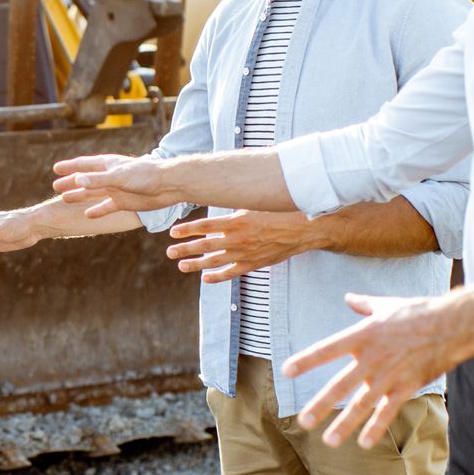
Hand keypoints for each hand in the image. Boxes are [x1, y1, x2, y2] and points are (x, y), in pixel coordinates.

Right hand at [51, 153, 180, 216]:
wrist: (169, 185)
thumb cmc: (146, 175)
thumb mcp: (119, 177)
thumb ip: (98, 180)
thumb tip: (77, 181)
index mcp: (108, 165)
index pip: (84, 164)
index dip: (70, 167)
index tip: (55, 168)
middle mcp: (110, 177)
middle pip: (86, 180)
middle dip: (71, 182)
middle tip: (55, 186)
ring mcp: (117, 190)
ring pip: (93, 194)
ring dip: (80, 196)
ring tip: (65, 199)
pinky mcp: (124, 202)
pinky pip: (107, 207)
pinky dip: (97, 210)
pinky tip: (88, 215)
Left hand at [167, 210, 318, 281]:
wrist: (304, 229)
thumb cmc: (280, 211)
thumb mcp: (254, 203)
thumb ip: (235, 205)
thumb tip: (219, 196)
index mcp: (237, 221)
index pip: (205, 226)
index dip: (187, 230)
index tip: (173, 233)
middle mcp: (237, 239)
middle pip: (205, 245)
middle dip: (185, 248)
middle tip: (169, 251)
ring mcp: (245, 253)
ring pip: (215, 261)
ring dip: (196, 264)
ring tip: (181, 265)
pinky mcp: (254, 264)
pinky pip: (232, 272)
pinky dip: (218, 276)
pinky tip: (206, 278)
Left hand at [286, 292, 465, 447]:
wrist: (452, 325)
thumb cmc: (417, 312)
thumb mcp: (386, 305)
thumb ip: (364, 305)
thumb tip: (349, 297)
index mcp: (363, 335)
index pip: (328, 349)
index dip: (307, 360)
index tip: (287, 371)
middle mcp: (372, 358)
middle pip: (341, 385)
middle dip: (322, 405)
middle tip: (304, 422)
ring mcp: (390, 375)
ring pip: (363, 404)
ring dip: (346, 424)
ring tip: (329, 441)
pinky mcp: (407, 386)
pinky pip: (388, 411)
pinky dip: (377, 427)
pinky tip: (364, 443)